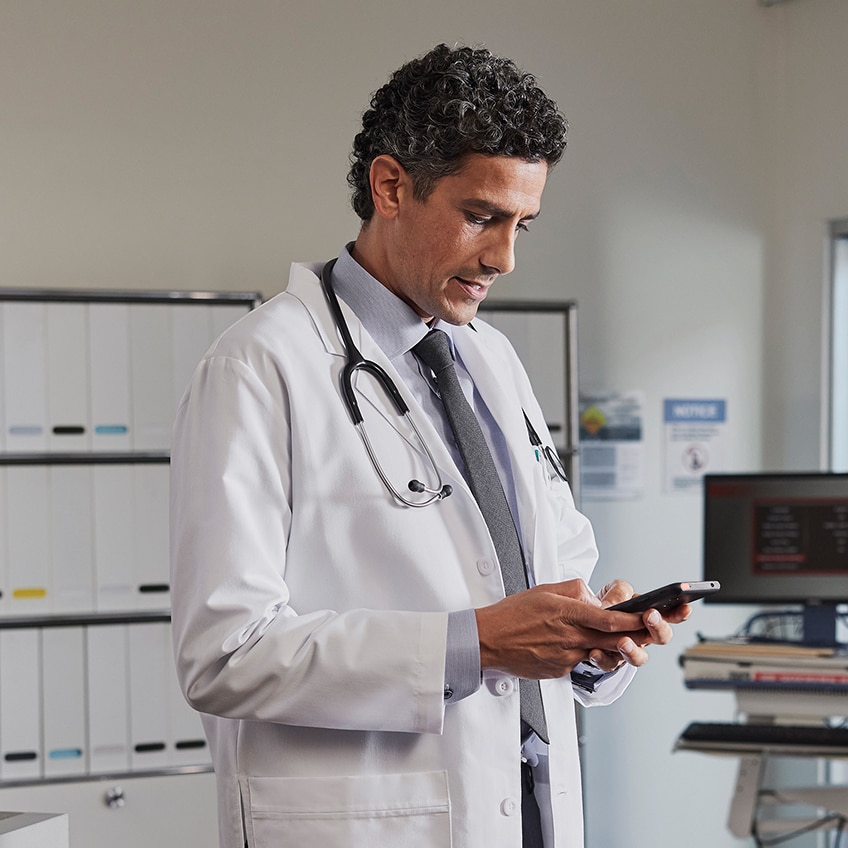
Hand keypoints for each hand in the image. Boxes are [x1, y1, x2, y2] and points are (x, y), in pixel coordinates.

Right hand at [475, 578, 685, 679]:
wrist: (488, 641)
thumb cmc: (512, 615)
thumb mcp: (545, 590)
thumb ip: (575, 591)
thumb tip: (595, 598)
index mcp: (568, 614)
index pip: (611, 618)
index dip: (636, 619)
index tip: (653, 615)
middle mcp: (572, 638)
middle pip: (616, 640)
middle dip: (641, 635)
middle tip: (657, 629)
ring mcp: (567, 657)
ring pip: (604, 654)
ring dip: (619, 649)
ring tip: (628, 641)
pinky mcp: (561, 670)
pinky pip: (583, 662)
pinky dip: (589, 654)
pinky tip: (583, 647)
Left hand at [586, 580, 688, 671]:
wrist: (583, 624)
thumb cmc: (603, 605)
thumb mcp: (612, 592)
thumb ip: (618, 592)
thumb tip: (615, 603)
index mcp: (646, 616)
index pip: (670, 614)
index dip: (680, 613)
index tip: (685, 608)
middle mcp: (641, 636)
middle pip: (661, 637)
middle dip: (658, 627)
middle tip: (650, 616)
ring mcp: (626, 650)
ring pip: (638, 657)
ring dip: (632, 650)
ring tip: (623, 642)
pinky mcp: (607, 660)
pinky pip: (608, 663)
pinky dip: (602, 658)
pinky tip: (595, 652)